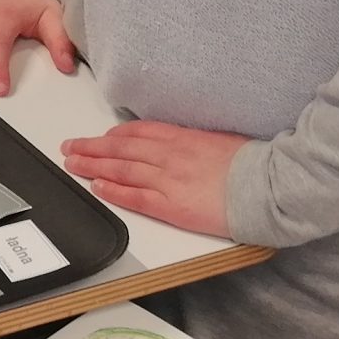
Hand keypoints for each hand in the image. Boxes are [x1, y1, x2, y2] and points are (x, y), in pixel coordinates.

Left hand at [60, 121, 247, 236]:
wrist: (269, 186)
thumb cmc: (251, 164)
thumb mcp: (218, 140)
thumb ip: (192, 141)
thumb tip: (176, 143)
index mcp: (182, 138)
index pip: (137, 133)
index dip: (113, 136)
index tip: (98, 138)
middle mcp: (170, 156)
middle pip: (121, 149)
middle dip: (92, 148)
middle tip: (69, 148)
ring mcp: (169, 180)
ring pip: (121, 170)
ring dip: (93, 166)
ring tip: (73, 164)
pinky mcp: (172, 206)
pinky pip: (135, 197)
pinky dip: (114, 191)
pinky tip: (97, 186)